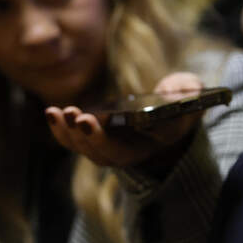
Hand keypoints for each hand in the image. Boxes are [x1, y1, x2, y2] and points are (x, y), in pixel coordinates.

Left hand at [45, 72, 204, 170]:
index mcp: (161, 140)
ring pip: (88, 150)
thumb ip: (188, 88)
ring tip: (60, 112)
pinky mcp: (95, 142)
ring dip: (71, 133)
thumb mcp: (190, 93)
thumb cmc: (178, 103)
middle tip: (83, 119)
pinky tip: (52, 112)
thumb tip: (171, 90)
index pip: (149, 141)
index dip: (133, 135)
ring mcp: (112, 150)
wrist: (164, 120)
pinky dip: (62, 130)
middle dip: (95, 138)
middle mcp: (134, 152)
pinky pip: (76, 141)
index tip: (124, 122)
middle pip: (110, 153)